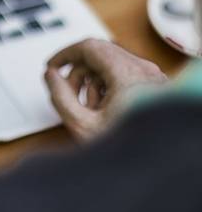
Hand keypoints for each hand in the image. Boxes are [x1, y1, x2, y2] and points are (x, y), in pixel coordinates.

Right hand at [44, 39, 167, 140]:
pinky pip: (124, 76)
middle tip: (67, 93)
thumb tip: (51, 76)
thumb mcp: (83, 125)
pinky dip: (108, 87)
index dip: (65, 55)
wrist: (161, 164)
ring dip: (93, 82)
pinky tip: (105, 111)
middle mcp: (144, 70)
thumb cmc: (132, 151)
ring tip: (90, 109)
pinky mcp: (156, 87)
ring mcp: (153, 78)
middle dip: (78, 73)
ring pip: (111, 65)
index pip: (89, 47)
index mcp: (128, 74)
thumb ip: (60, 97)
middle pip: (99, 55)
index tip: (52, 66)